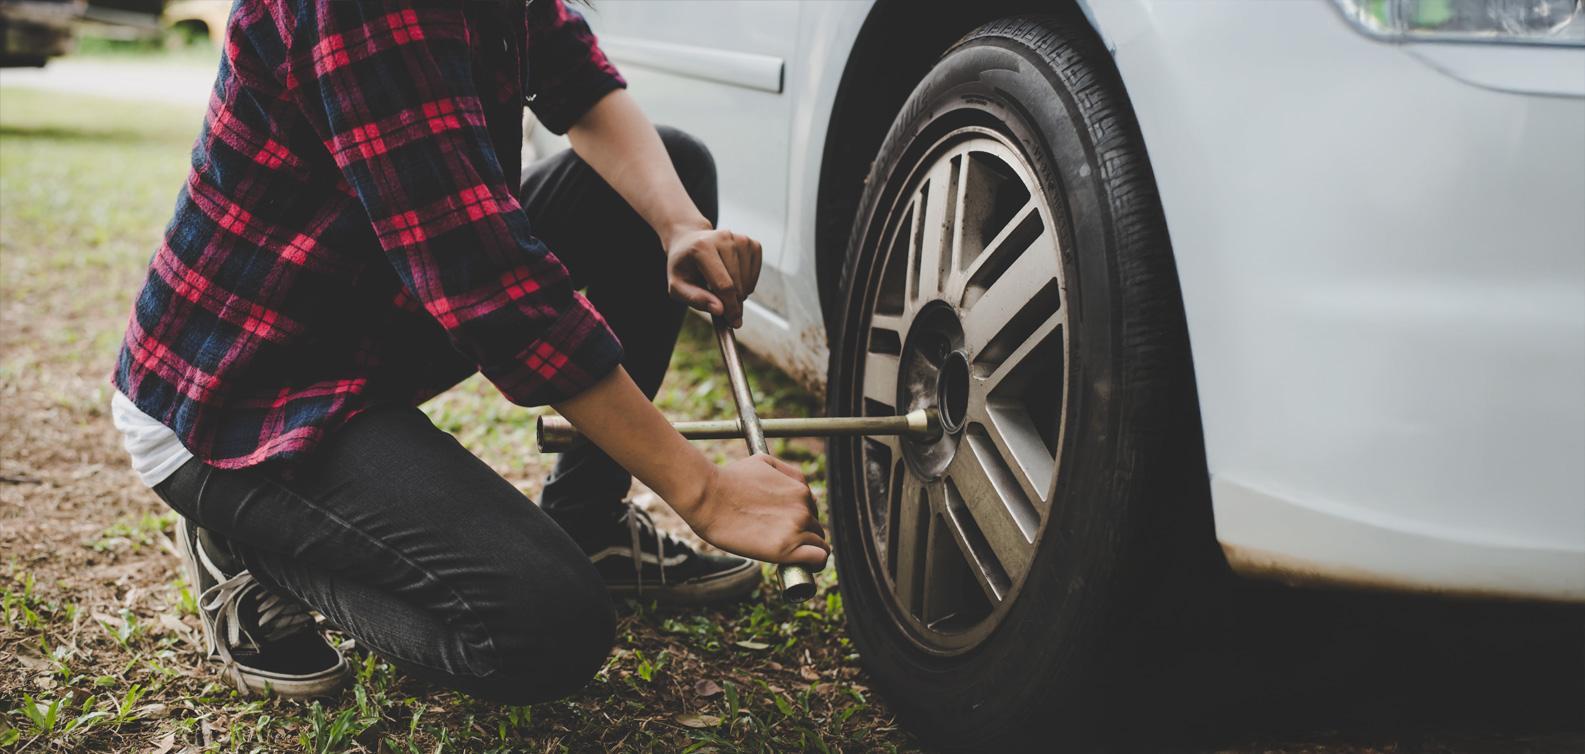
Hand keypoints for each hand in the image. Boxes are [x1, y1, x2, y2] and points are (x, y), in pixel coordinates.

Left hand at [664, 225, 762, 327]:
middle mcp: (724, 238)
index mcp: (702, 248)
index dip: (730, 307)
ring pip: (748, 281)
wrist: (690, 242)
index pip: (723, 284)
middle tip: (725, 311)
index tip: (733, 322)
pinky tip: (733, 279)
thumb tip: (720, 310)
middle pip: (738, 284)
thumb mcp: (677, 286)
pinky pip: (755, 274)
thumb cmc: (683, 267)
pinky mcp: (752, 243)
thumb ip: (695, 299)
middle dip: (734, 303)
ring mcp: (740, 239)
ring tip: (722, 289)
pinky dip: (747, 284)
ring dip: (739, 294)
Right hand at [679, 454, 828, 568]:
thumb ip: (785, 471)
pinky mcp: (787, 549)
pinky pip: (819, 558)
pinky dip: (816, 563)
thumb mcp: (763, 462)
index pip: (812, 510)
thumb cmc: (728, 480)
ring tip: (789, 556)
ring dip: (806, 549)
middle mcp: (803, 507)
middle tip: (782, 542)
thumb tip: (796, 486)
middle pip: (815, 527)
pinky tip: (807, 566)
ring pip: (819, 543)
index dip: (800, 520)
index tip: (787, 527)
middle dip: (802, 535)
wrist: (708, 497)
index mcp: (800, 489)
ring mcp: (796, 528)